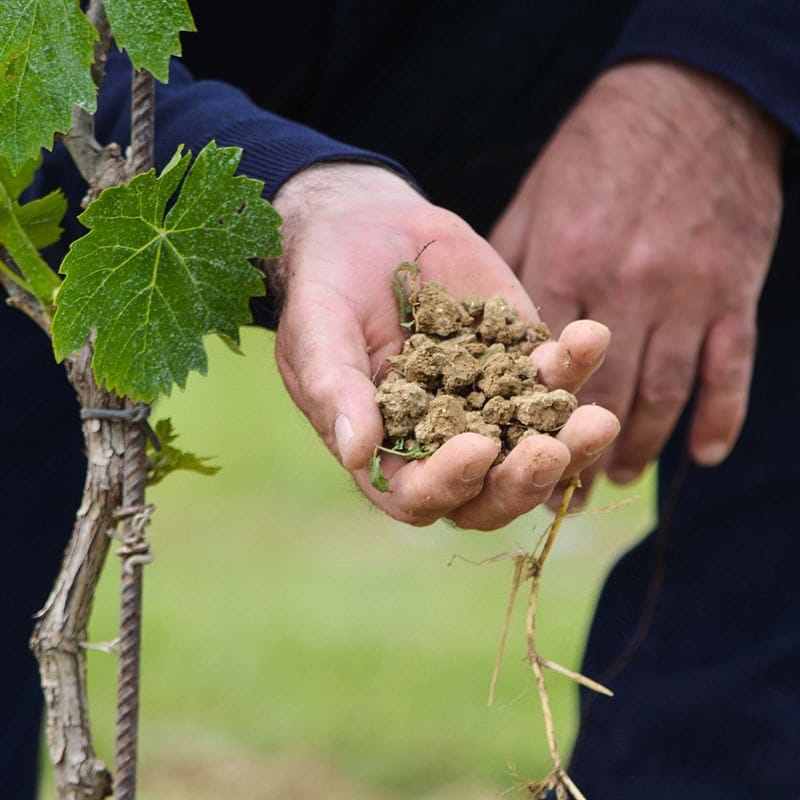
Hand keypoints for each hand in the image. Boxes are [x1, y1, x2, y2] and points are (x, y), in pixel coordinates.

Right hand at [271, 163, 618, 528]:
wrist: (368, 229)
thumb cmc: (328, 287)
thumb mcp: (318, 332)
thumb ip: (334, 389)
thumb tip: (358, 451)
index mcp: (388, 451)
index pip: (421, 495)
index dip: (450, 484)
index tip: (477, 447)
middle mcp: (443, 440)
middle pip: (492, 489)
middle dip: (525, 479)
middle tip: (553, 450)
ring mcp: (489, 403)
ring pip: (538, 443)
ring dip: (571, 439)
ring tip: (598, 418)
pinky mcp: (521, 361)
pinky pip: (557, 375)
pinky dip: (578, 362)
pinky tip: (590, 336)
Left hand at [491, 59, 782, 488]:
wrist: (688, 99)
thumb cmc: (598, 152)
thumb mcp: (536, 201)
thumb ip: (508, 270)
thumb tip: (476, 333)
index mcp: (565, 265)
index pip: (538, 367)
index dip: (523, 423)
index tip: (508, 462)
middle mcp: (624, 287)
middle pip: (599, 395)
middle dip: (577, 453)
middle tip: (564, 493)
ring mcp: (685, 292)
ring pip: (661, 392)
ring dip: (639, 447)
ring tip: (617, 480)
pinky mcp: (732, 290)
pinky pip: (730, 367)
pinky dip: (719, 416)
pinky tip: (703, 454)